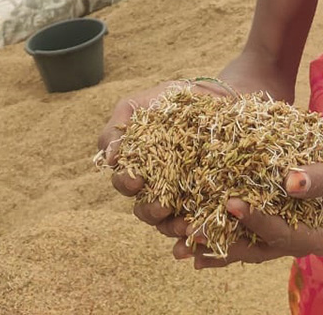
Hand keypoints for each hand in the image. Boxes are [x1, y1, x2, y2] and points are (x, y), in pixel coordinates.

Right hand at [97, 80, 228, 234]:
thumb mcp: (139, 104)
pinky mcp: (207, 198)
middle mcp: (155, 186)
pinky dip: (200, 226)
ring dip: (174, 226)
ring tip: (186, 224)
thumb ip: (118, 127)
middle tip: (163, 206)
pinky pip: (200, 219)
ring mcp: (181, 195)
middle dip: (151, 211)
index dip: (127, 184)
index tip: (137, 180)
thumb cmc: (171, 98)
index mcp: (136, 167)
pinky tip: (204, 226)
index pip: (124, 183)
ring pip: (169, 222)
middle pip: (145, 211)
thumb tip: (108, 158)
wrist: (214, 94)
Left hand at [176, 119, 322, 268]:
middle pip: (258, 249)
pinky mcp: (270, 221)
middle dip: (222, 242)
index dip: (257, 221)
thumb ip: (320, 178)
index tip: (231, 202)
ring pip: (245, 245)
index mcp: (320, 236)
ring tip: (180, 240)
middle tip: (191, 232)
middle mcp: (299, 242)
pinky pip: (242, 233)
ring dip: (213, 243)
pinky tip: (190, 237)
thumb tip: (291, 184)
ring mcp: (283, 235)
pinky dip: (218, 232)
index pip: (284, 234)